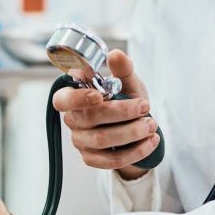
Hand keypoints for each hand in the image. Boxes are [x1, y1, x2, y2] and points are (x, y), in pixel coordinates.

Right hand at [53, 50, 159, 178]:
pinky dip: (135, 151)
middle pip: (90, 118)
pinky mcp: (91, 158)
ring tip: (151, 125)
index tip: (99, 95)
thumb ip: (122, 69)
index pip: (63, 99)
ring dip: (131, 133)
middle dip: (121, 113)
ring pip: (102, 140)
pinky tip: (150, 142)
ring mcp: (80, 140)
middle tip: (145, 107)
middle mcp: (72, 119)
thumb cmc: (125, 99)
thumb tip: (115, 55)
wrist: (135, 128)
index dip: (78, 98)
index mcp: (73, 96)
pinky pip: (111, 159)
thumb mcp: (127, 82)